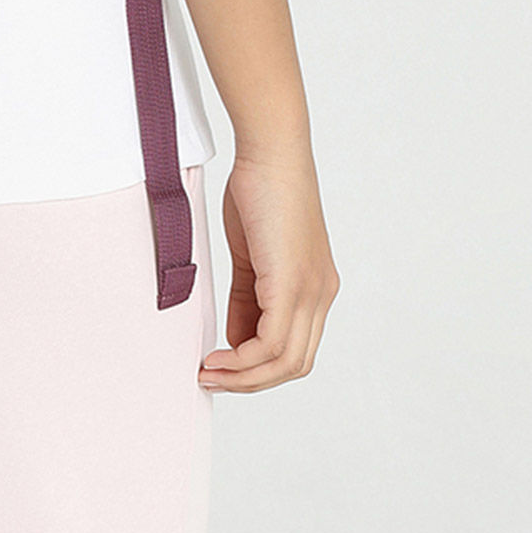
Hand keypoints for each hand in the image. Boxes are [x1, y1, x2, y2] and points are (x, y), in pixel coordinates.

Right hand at [198, 150, 339, 391]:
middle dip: (252, 380)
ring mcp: (312, 292)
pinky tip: (218, 357)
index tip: (224, 365)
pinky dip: (244, 359)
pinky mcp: (293, 285)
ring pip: (286, 362)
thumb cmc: (260, 190)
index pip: (295, 348)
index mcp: (316, 288)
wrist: (272, 152)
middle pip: (294, 365)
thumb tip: (237, 338)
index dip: (260, 366)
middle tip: (214, 378)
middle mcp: (321, 295)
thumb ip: (248, 298)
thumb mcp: (252, 254)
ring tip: (209, 372)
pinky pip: (272, 343)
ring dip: (245, 376)